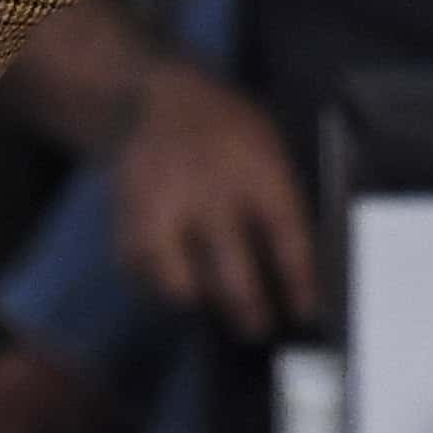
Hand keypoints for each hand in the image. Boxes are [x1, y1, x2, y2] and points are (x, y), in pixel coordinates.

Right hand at [107, 59, 317, 340]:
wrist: (156, 104)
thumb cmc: (227, 135)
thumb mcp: (269, 149)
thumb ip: (281, 203)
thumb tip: (300, 274)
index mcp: (255, 170)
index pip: (285, 239)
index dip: (298, 283)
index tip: (305, 313)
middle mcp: (207, 192)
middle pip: (233, 274)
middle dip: (250, 312)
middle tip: (258, 328)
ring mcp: (162, 214)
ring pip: (182, 287)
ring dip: (204, 304)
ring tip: (216, 307)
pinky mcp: (127, 229)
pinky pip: (148, 281)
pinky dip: (165, 289)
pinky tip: (181, 282)